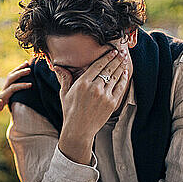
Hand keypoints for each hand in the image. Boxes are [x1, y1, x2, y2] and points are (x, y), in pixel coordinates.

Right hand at [56, 45, 130, 162]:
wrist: (78, 130)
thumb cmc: (70, 111)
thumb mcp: (64, 94)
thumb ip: (65, 78)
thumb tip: (58, 67)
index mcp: (82, 83)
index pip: (97, 66)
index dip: (106, 57)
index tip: (112, 52)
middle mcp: (94, 88)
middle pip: (108, 69)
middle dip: (116, 59)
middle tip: (121, 53)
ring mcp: (104, 95)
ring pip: (115, 77)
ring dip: (120, 67)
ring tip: (124, 60)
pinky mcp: (111, 103)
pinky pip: (119, 87)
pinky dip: (123, 79)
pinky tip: (124, 73)